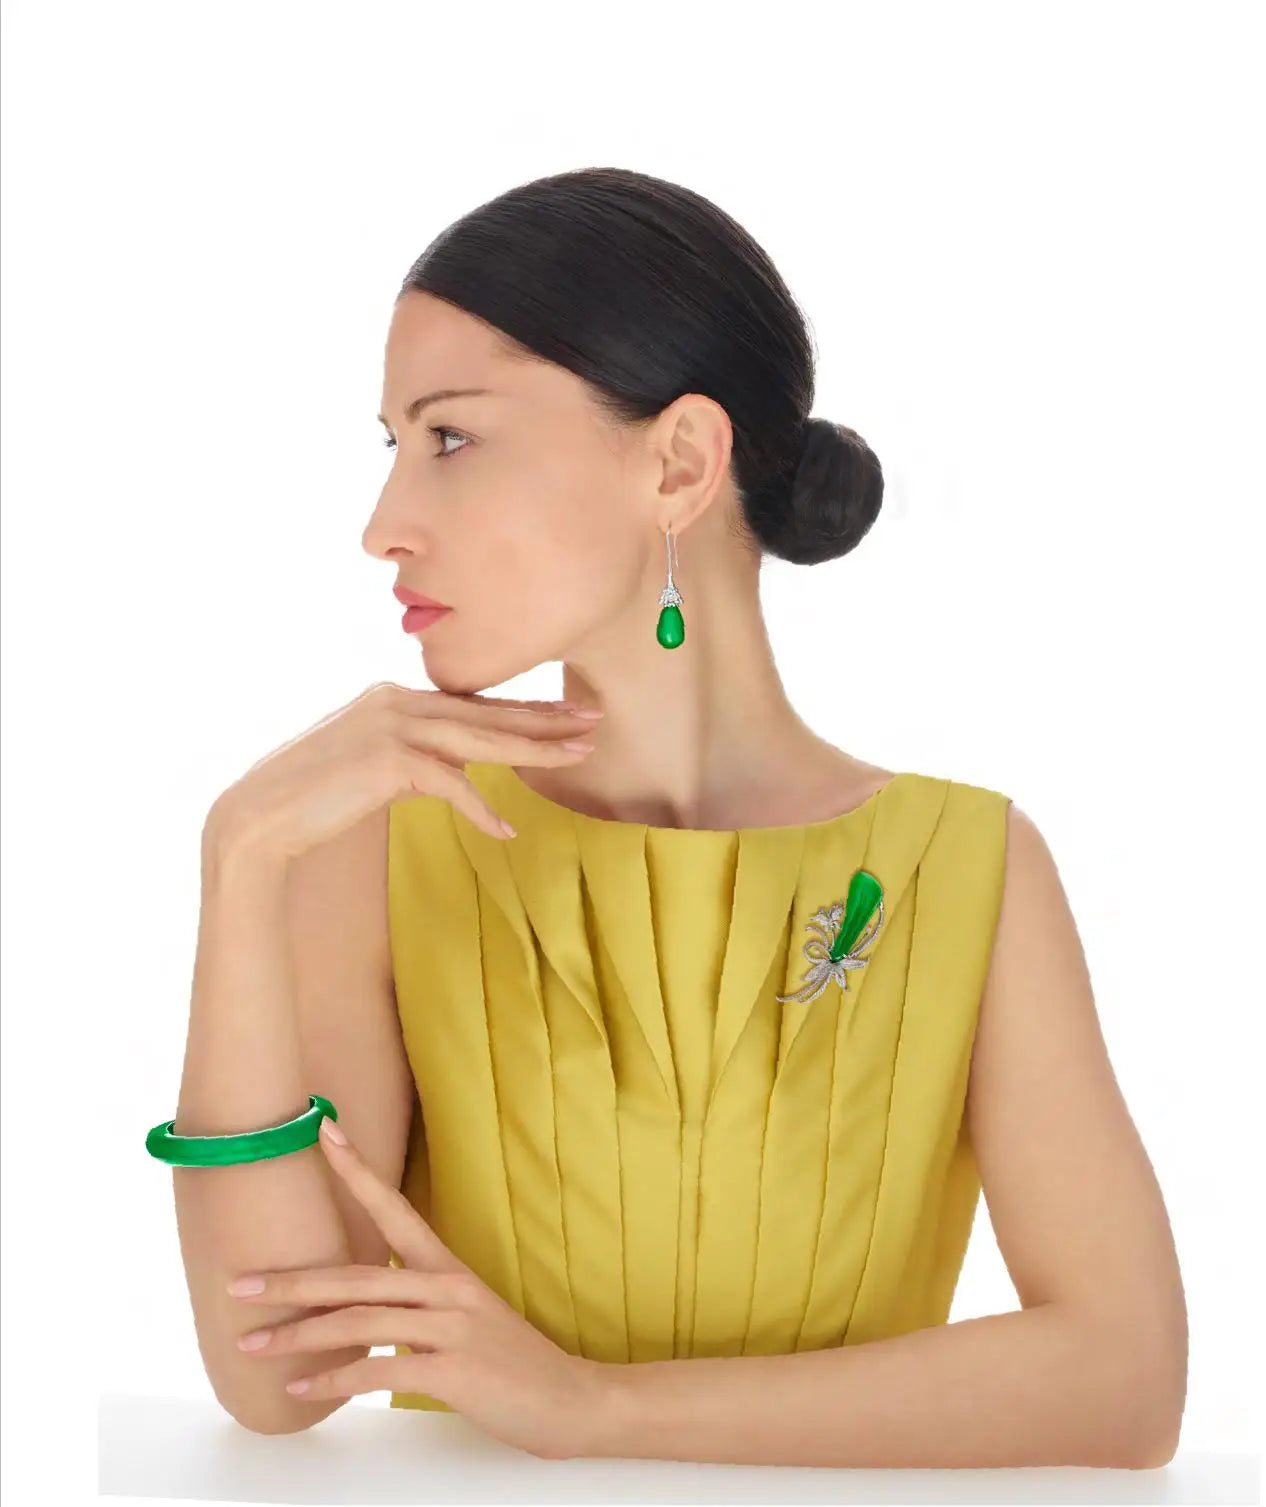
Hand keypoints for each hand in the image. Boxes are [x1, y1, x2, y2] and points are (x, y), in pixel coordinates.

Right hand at [206, 682, 600, 863]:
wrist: (259, 817)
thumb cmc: (312, 799)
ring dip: (533, 749)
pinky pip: (448, 784)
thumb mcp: (371, 768)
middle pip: (486, 714)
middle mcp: (396, 701)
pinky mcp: (385, 760)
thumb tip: (452, 771)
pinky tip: (505, 829)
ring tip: (578, 756)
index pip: (473, 705)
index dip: (523, 712)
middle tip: (593, 723)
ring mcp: (391, 725)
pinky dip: (477, 807)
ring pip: (480, 739)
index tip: (566, 716)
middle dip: (544, 720)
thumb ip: (412, 759)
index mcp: (394, 698)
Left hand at [229, 1115, 614, 1459]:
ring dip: (297, 1336)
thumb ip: (417, 1310)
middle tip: (240, 1282)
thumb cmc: (514, 1364)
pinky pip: (377, 1370)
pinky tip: (301, 1389)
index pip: (394, 1208)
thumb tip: (362, 1315)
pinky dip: (332, 1381)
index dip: (357, 1170)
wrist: (569, 1400)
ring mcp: (449, 1328)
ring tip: (253, 1345)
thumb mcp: (467, 1320)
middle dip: (291, 1280)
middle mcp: (446, 1288)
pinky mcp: (450, 1370)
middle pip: (355, 1275)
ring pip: (358, 1320)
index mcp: (448, 1270)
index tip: (323, 1133)